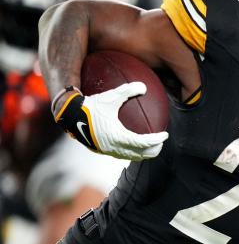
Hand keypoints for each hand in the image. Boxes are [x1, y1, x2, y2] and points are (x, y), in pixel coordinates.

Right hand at [53, 82, 167, 160]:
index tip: (165, 134)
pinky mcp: (102, 150)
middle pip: (140, 154)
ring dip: (143, 153)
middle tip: (161, 143)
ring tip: (151, 146)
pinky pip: (121, 154)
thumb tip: (144, 86)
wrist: (68, 116)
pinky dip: (131, 152)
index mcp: (118, 137)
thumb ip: (127, 90)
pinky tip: (132, 144)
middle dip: (153, 150)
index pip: (143, 143)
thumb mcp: (109, 97)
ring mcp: (107, 150)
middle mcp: (114, 147)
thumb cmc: (90, 106)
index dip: (156, 140)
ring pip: (131, 156)